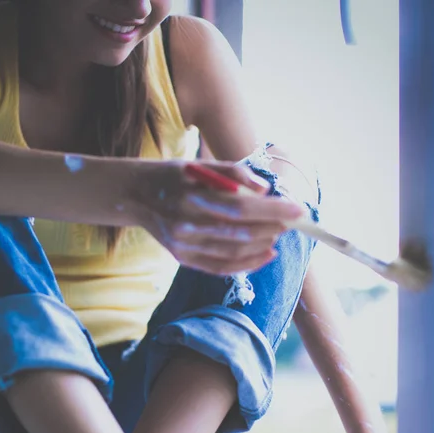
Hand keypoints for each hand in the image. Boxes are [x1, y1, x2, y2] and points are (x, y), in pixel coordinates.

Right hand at [129, 159, 304, 275]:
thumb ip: (233, 173)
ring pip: (233, 253)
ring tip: (280, 233)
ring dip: (263, 245)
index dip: (272, 211)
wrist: (135, 196)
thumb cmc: (173, 176)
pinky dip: (247, 264)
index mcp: (191, 198)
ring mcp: (184, 246)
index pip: (240, 208)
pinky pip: (220, 267)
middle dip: (273, 228)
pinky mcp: (183, 258)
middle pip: (240, 233)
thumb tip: (264, 190)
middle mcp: (186, 226)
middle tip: (293, 221)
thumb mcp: (200, 165)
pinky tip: (266, 254)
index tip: (298, 210)